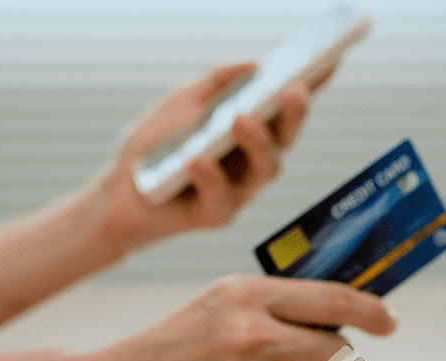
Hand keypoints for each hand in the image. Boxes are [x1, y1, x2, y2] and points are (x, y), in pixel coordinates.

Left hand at [92, 62, 328, 252]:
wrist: (118, 192)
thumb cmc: (154, 146)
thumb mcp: (182, 102)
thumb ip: (215, 83)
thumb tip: (254, 65)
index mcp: (251, 131)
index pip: (285, 106)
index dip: (311, 84)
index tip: (327, 60)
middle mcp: (254, 161)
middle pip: (286, 138)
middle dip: (295, 113)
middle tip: (294, 88)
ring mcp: (240, 190)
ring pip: (266, 168)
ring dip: (257, 141)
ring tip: (242, 119)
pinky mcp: (217, 215)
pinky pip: (221, 197)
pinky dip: (208, 175)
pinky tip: (196, 158)